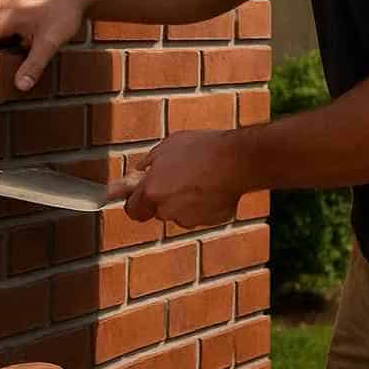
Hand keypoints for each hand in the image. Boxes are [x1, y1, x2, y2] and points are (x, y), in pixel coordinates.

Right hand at [0, 0, 88, 91]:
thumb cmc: (62, 13)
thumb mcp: (49, 43)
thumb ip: (34, 65)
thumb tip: (19, 86)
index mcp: (6, 18)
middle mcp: (5, 12)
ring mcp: (13, 11)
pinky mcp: (22, 14)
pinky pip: (6, 30)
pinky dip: (2, 41)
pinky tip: (6, 53)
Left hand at [107, 131, 244, 227]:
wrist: (236, 160)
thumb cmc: (201, 149)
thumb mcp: (167, 147)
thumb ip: (148, 164)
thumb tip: (138, 172)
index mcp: (152, 191)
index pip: (132, 210)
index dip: (135, 201)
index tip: (137, 195)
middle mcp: (167, 210)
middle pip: (156, 211)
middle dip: (161, 199)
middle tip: (174, 179)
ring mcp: (189, 218)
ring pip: (179, 213)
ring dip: (183, 201)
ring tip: (198, 178)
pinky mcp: (209, 221)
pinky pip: (200, 214)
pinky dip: (203, 205)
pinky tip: (212, 186)